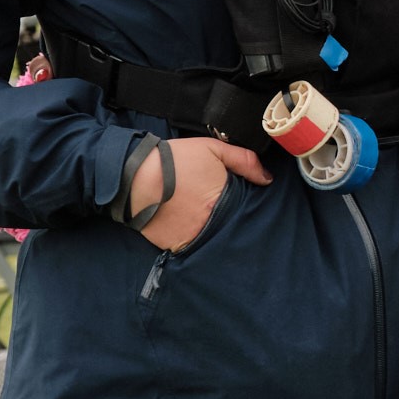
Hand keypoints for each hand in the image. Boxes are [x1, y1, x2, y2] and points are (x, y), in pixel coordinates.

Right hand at [127, 136, 269, 251]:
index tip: (241, 204)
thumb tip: (267, 179)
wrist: (132, 175)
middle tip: (220, 212)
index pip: (245, 211)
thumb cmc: (173, 160)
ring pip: (211, 240)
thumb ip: (245, 162)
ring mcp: (191, 237)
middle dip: (230, 222)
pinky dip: (191, 239)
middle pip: (229, 227)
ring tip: (202, 219)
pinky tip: (187, 226)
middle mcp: (210, 224)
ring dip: (212, 233)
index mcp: (224, 202)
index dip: (244, 208)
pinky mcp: (172, 245)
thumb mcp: (213, 150)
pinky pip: (189, 248)